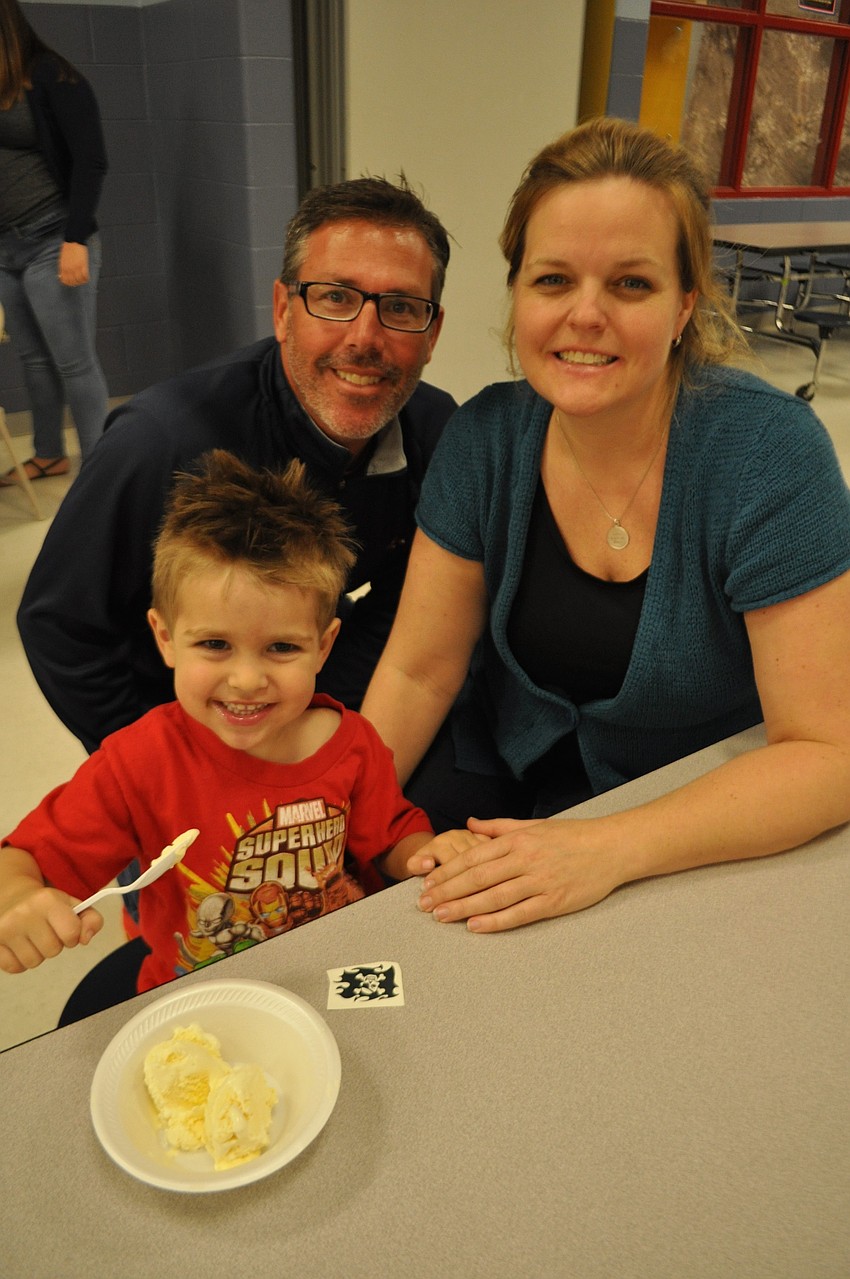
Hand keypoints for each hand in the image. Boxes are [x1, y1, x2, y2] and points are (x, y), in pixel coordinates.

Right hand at [0, 882, 101, 973]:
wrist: (11, 895)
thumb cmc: (45, 904)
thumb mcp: (72, 904)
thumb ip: (90, 920)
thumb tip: (85, 938)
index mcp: (47, 900)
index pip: (71, 933)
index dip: (73, 935)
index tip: (67, 929)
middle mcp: (24, 913)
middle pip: (52, 950)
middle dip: (54, 944)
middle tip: (47, 931)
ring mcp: (5, 928)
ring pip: (33, 962)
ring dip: (37, 953)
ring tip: (33, 937)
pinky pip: (15, 967)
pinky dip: (20, 961)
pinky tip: (20, 945)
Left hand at [58, 241, 89, 286]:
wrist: (74, 240)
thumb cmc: (67, 248)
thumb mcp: (62, 258)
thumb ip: (62, 267)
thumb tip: (60, 276)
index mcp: (63, 267)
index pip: (64, 280)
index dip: (67, 283)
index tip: (70, 283)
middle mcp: (69, 269)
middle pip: (72, 281)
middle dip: (74, 283)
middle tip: (77, 282)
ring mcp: (76, 267)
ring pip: (79, 280)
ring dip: (81, 282)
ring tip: (82, 280)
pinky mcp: (83, 265)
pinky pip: (85, 276)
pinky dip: (86, 279)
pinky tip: (86, 278)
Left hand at [416, 816, 624, 932]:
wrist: (613, 847)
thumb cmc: (573, 836)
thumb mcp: (534, 824)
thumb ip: (499, 826)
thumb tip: (470, 824)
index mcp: (518, 839)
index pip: (473, 856)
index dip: (447, 871)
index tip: (428, 882)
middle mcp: (525, 859)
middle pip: (477, 877)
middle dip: (447, 891)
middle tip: (424, 904)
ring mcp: (540, 881)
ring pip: (494, 897)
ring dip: (464, 907)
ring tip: (442, 916)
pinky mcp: (554, 901)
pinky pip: (519, 913)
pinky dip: (496, 921)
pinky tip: (475, 926)